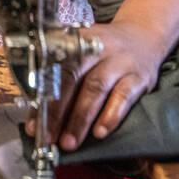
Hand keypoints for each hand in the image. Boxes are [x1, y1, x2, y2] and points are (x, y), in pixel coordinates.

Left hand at [25, 20, 164, 150]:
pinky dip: (111, 115)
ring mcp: (118, 62)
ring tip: (69, 141)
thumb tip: (37, 111)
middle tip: (48, 137)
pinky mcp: (138, 77)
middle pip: (71, 79)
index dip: (41, 99)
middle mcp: (96, 49)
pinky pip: (123, 96)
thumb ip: (61, 76)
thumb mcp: (82, 53)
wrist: (144, 36)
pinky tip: (100, 132)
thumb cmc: (105, 52)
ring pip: (95, 88)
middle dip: (57, 112)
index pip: (53, 72)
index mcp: (75, 43)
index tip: (33, 126)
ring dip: (80, 118)